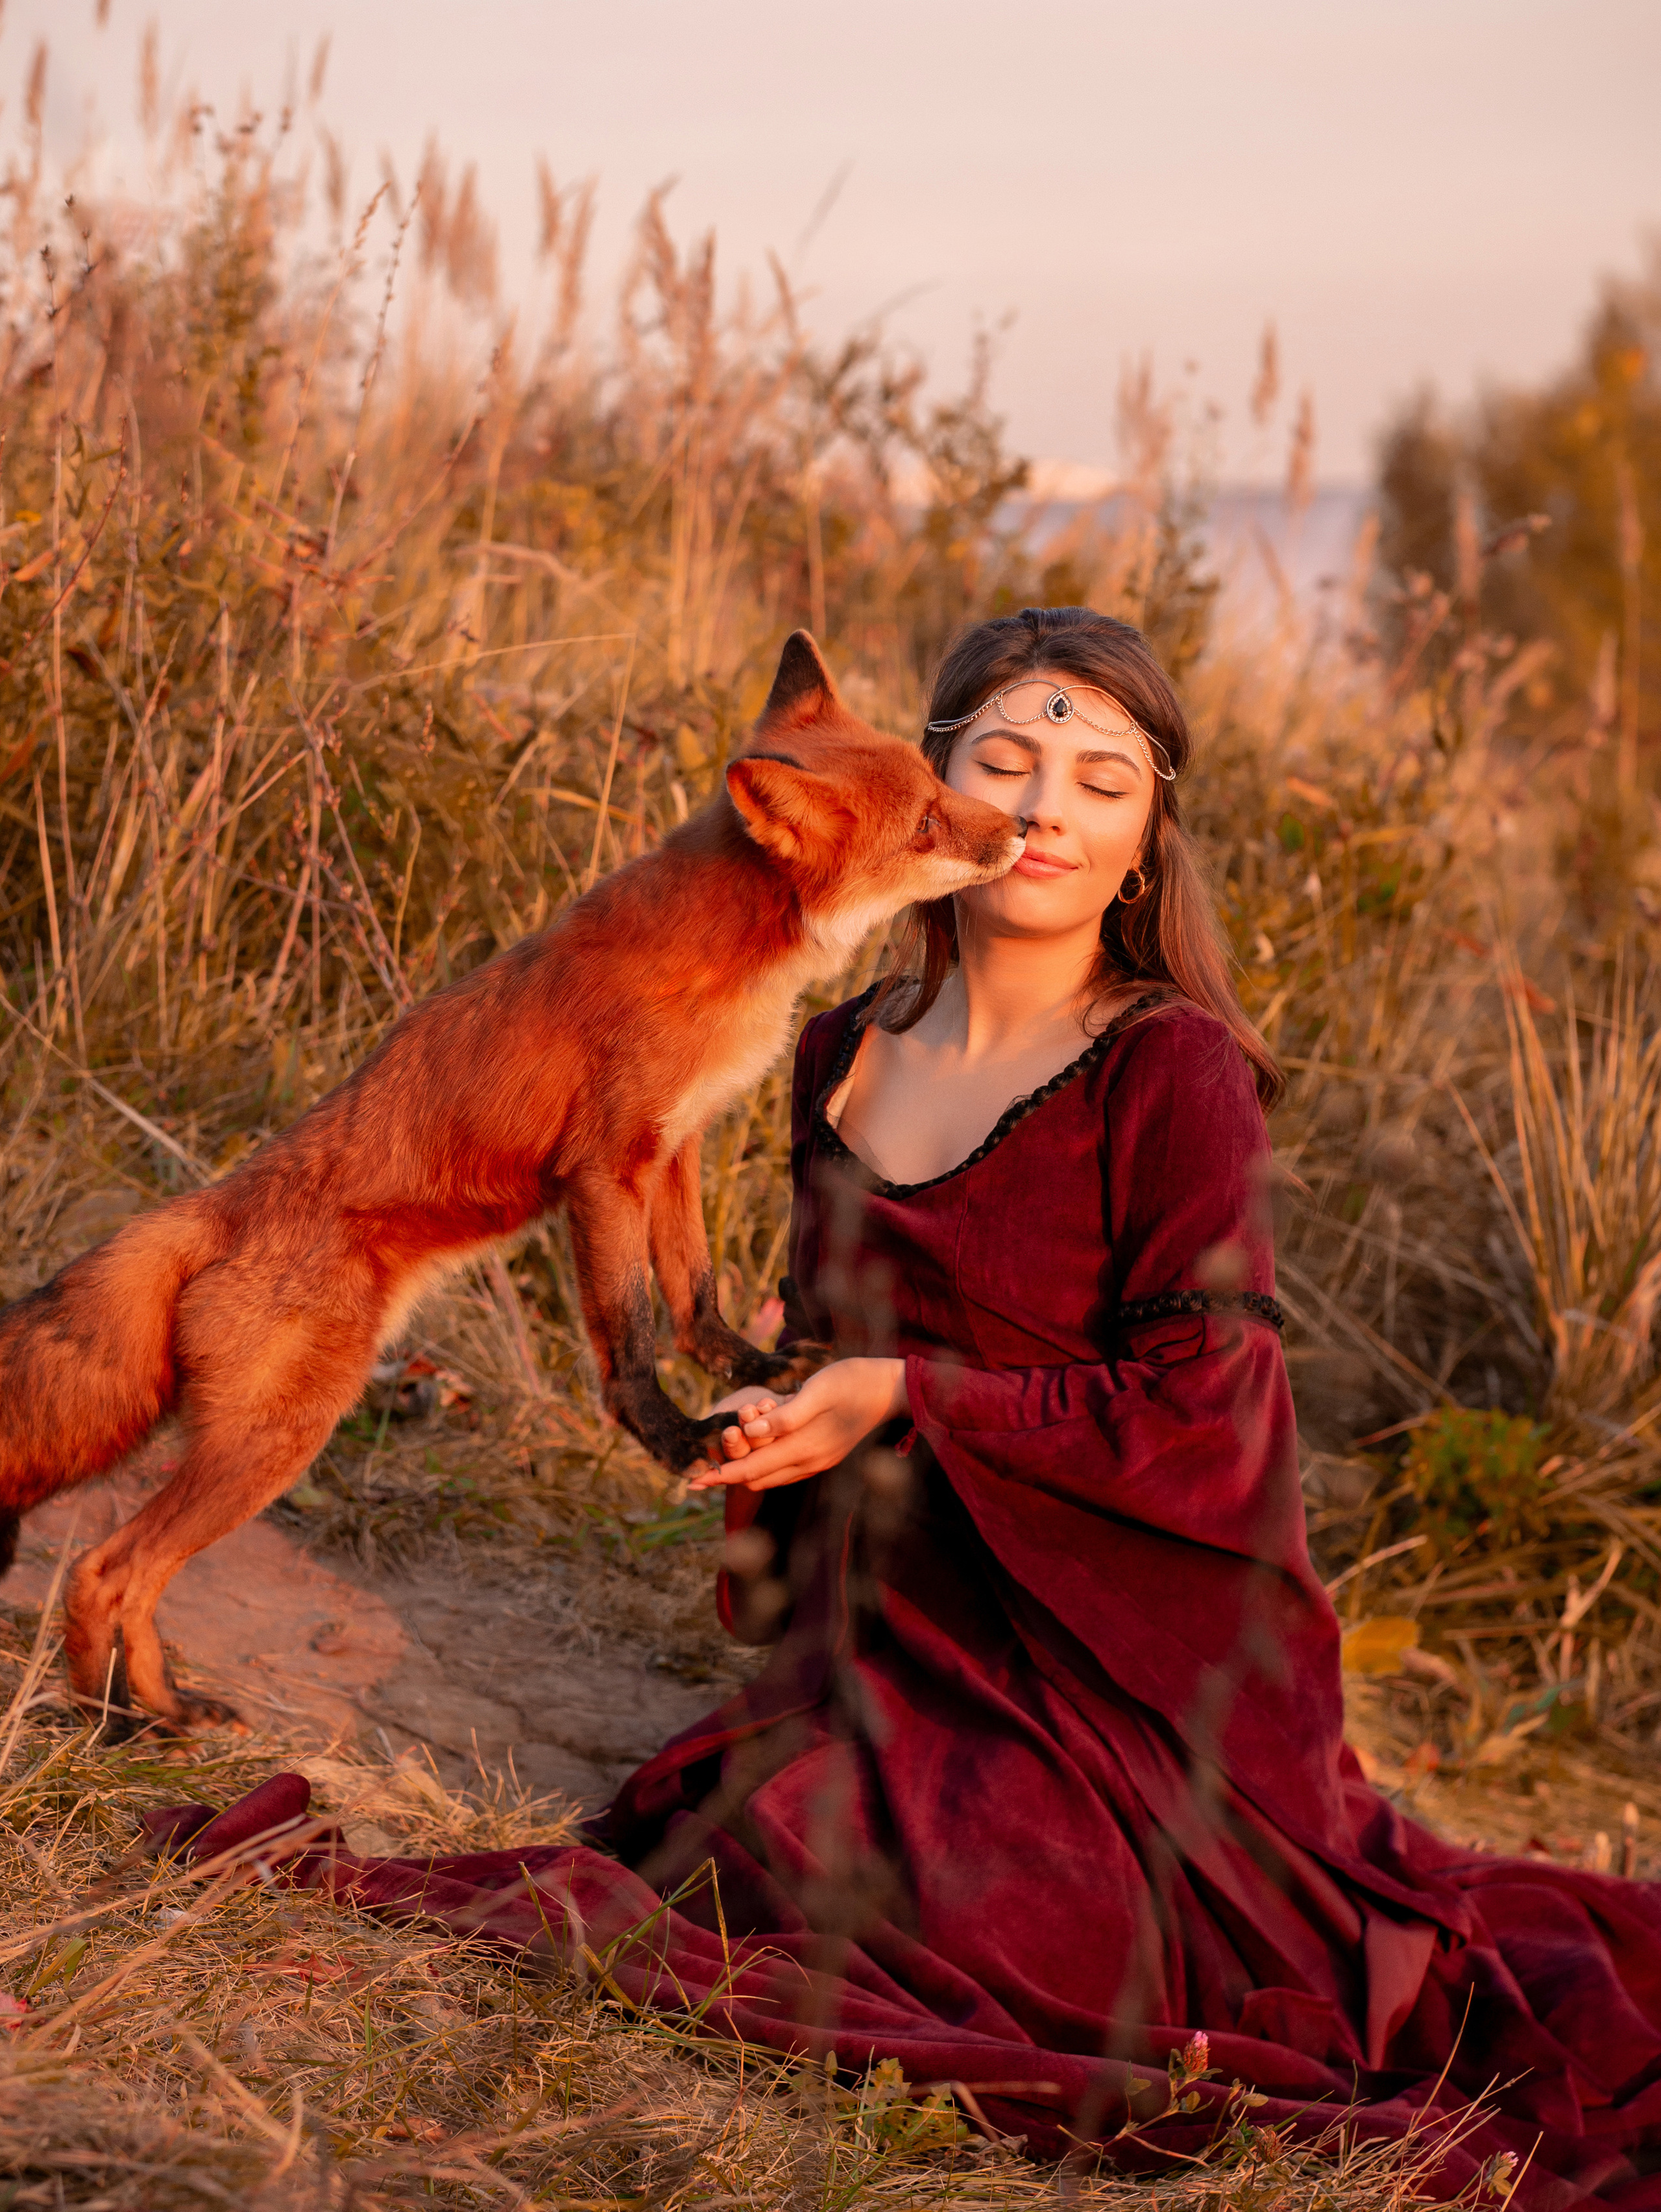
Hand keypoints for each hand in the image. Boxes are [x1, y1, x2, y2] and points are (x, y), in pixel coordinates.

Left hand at [687, 1358, 908, 1492]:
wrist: (889, 1389)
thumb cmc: (853, 1382)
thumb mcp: (817, 1393)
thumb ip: (784, 1417)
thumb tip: (749, 1431)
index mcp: (805, 1448)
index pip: (753, 1468)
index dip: (721, 1475)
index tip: (693, 1481)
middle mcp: (810, 1462)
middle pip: (758, 1477)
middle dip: (729, 1472)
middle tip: (701, 1467)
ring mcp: (818, 1460)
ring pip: (770, 1474)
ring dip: (747, 1464)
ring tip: (723, 1453)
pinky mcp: (823, 1453)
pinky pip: (784, 1465)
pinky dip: (765, 1458)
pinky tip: (755, 1442)